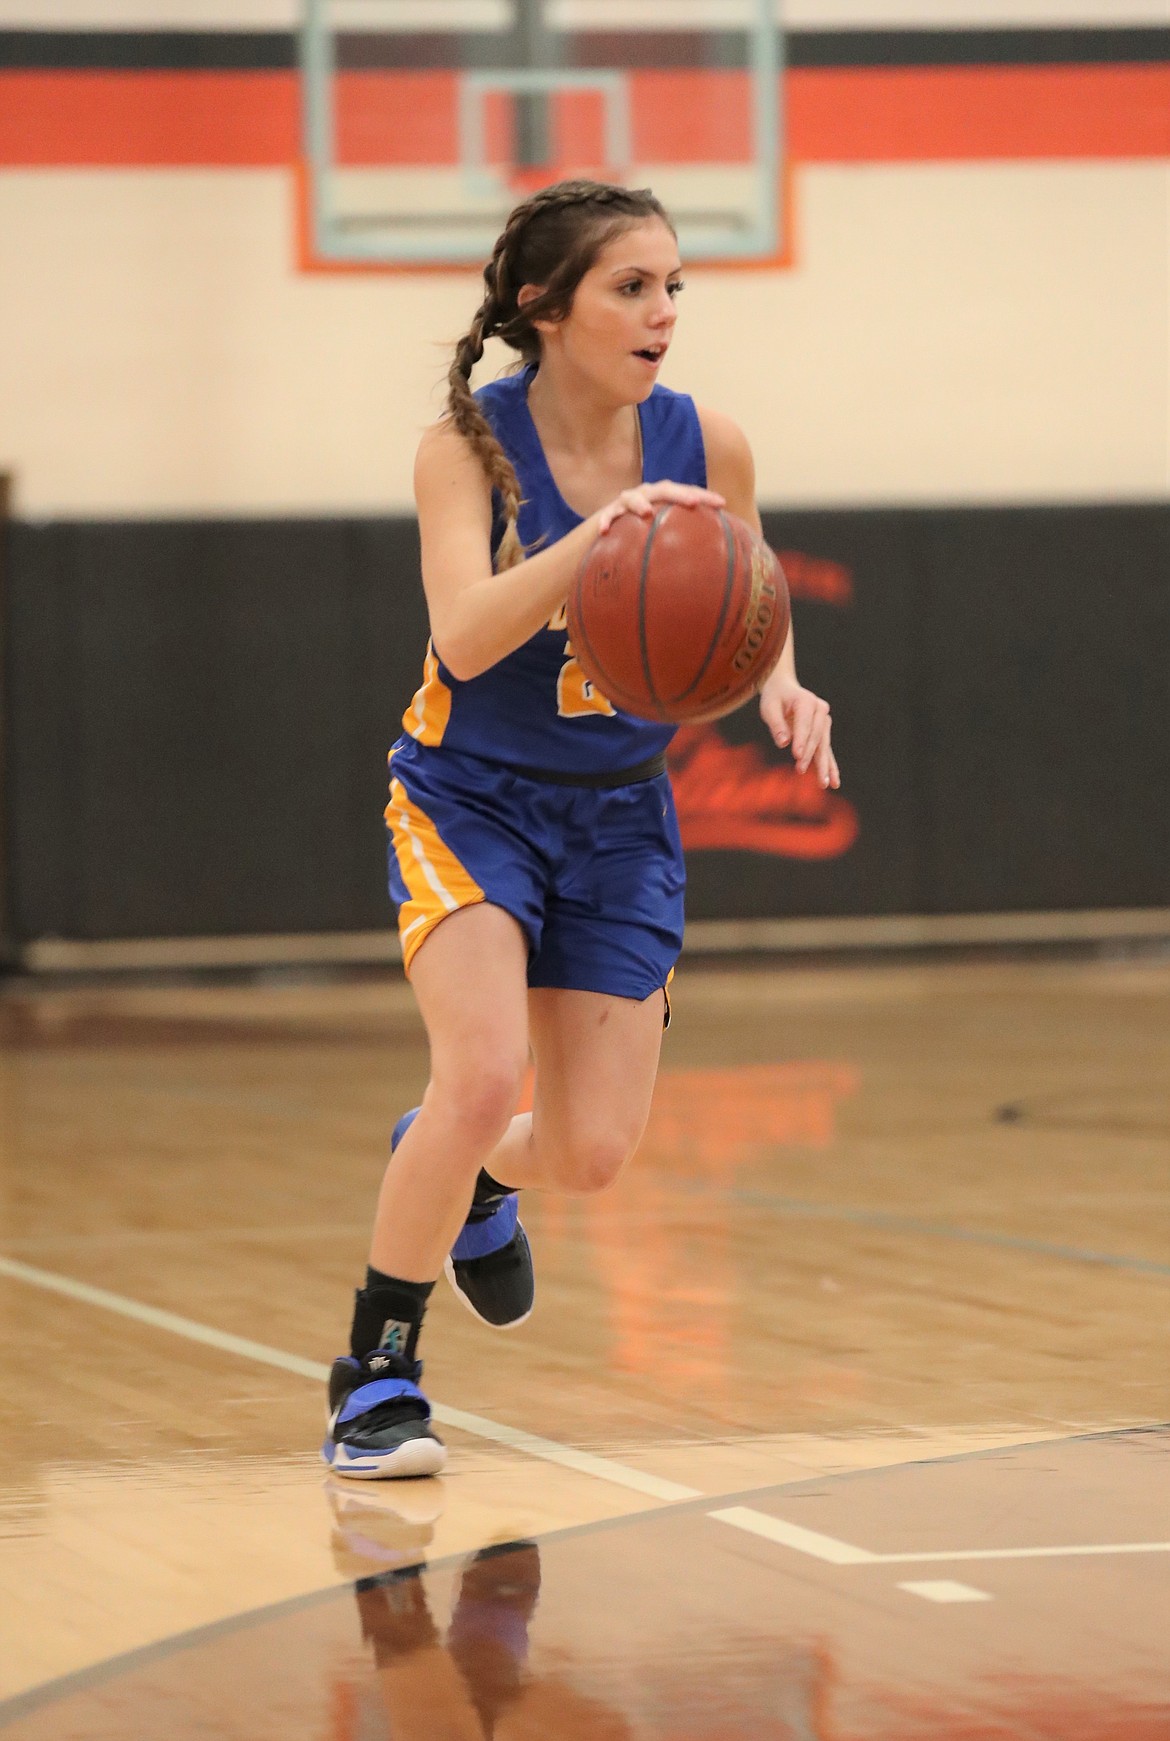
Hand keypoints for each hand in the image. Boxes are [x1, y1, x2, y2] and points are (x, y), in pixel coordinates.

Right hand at [596, 480, 724, 534]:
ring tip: (646, 513)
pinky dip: (605, 521)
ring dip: (639, 503)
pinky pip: (607, 516)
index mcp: (666, 496)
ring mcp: (628, 501)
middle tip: (694, 503)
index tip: (722, 504)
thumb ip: (687, 540)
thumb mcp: (667, 532)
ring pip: (633, 498)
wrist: (612, 525)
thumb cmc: (647, 531)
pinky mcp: (609, 512)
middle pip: (665, 490)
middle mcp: (648, 494)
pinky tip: (604, 531)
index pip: (688, 493)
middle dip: (680, 494)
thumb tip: (715, 563)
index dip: (705, 496)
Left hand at [759, 674, 839, 789]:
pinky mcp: (823, 732)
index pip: (805, 724)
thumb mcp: (769, 707)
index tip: (797, 756)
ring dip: (824, 765)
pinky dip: (830, 766)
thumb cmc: (775, 698)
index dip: (801, 740)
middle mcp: (820, 710)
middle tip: (800, 770)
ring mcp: (824, 721)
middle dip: (809, 754)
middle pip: (816, 736)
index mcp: (806, 701)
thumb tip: (783, 743)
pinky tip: (834, 782)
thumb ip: (776, 724)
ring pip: (824, 745)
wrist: (786, 688)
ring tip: (824, 783)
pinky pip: (827, 750)